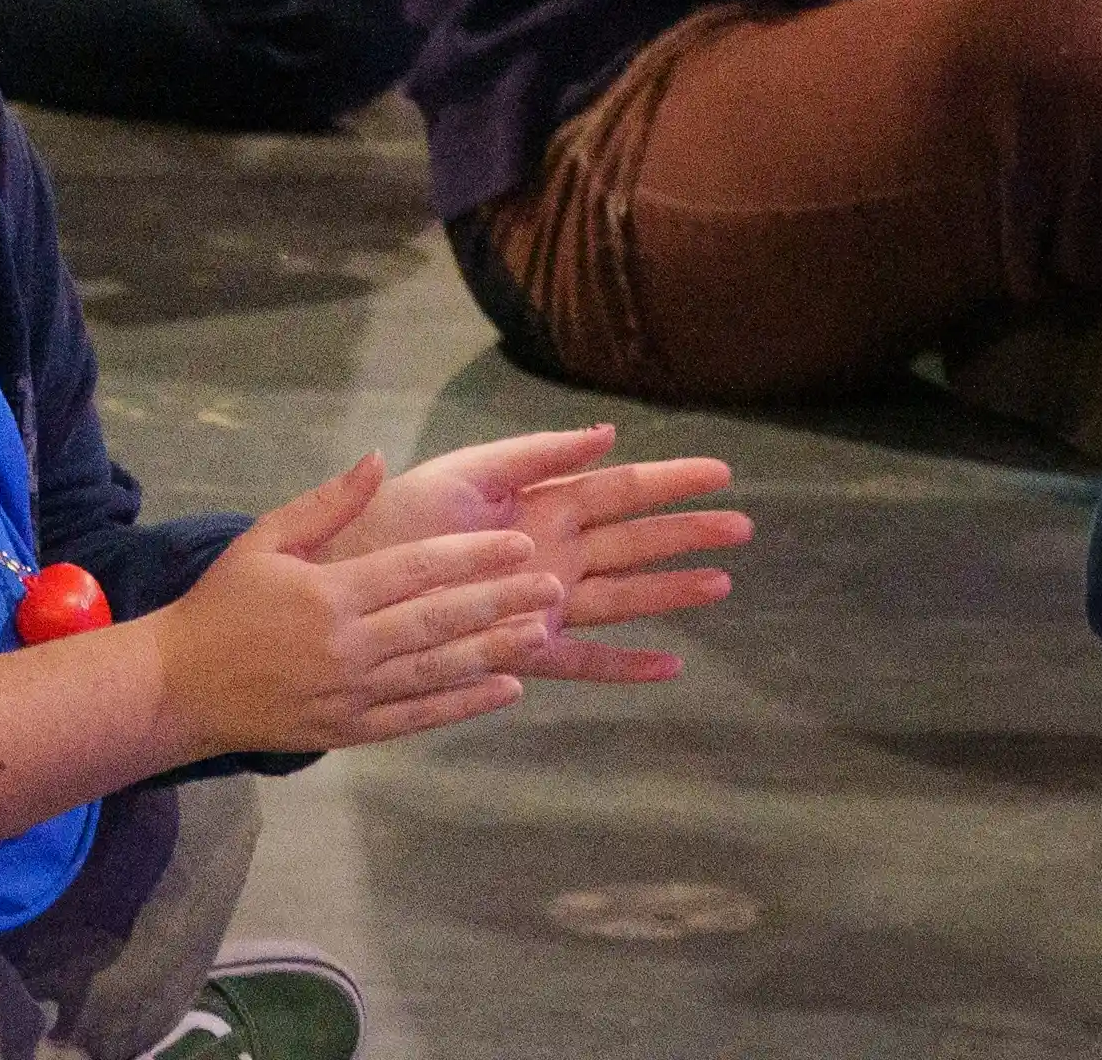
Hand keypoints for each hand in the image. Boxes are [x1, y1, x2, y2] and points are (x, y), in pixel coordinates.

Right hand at [140, 458, 571, 759]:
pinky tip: (507, 687)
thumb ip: (327, 503)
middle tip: (554, 584)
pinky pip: (421, 716)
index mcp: (330, 593)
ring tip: (544, 631)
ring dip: (498, 650)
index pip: (418, 569)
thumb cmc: (223, 603)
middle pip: (441, 619)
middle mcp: (349, 645)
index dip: (473, 555)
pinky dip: (467, 703)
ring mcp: (353, 693)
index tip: (518, 544)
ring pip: (440, 669)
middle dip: (503, 600)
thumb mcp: (264, 538)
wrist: (182, 686)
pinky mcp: (353, 731)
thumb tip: (377, 460)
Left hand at [350, 422, 750, 689]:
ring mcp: (546, 600)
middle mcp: (555, 552)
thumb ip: (536, 453)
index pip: (620, 487)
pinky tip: (670, 668)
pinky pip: (586, 660)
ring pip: (624, 595)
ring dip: (671, 591)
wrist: (358, 568)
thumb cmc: (406, 513)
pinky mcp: (527, 645)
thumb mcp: (471, 470)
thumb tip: (608, 435)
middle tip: (743, 527)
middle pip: (635, 540)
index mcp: (542, 502)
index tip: (719, 471)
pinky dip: (626, 665)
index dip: (670, 480)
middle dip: (688, 533)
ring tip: (722, 584)